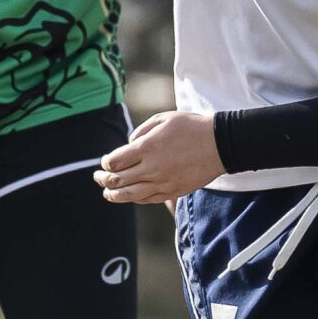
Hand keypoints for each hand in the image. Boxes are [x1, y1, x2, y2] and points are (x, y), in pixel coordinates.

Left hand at [94, 110, 224, 204]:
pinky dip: (133, 198)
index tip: (106, 161)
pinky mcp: (172, 191)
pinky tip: (129, 195)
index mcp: (147, 147)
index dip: (106, 163)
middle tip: (98, 177)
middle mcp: (151, 168)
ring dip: (113, 194)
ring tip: (107, 192)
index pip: (114, 162)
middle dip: (103, 179)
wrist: (219, 144)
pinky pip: (147, 199)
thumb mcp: (163, 119)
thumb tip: (127, 145)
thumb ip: (140, 132)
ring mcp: (162, 182)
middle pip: (117, 180)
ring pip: (128, 195)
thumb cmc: (191, 127)